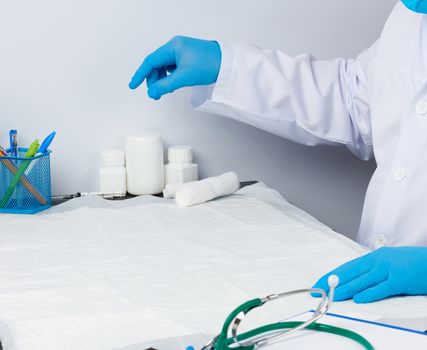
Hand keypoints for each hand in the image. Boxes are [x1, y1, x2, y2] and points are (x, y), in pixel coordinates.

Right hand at [129, 36, 221, 99]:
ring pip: (164, 68)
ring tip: (165, 91)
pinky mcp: (188, 59)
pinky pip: (173, 69)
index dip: (141, 74)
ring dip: (162, 80)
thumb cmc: (210, 64)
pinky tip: (172, 86)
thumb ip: (165, 85)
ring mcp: (182, 53)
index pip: (150, 61)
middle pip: (157, 65)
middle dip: (153, 80)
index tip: (133, 85)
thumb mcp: (184, 77)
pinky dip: (170, 78)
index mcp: (173, 47)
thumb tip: (152, 92)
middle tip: (155, 94)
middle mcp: (176, 47)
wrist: (228, 64)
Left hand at [312, 246, 426, 302]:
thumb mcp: (389, 263)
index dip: (332, 275)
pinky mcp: (399, 280)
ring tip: (332, 296)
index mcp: (374, 257)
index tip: (320, 282)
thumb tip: (357, 283)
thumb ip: (374, 271)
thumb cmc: (413, 263)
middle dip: (332, 282)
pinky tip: (358, 299)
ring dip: (345, 289)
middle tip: (318, 290)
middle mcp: (377, 261)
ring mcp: (388, 269)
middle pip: (350, 273)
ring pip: (362, 281)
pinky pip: (381, 288)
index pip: (348, 267)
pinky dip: (369, 294)